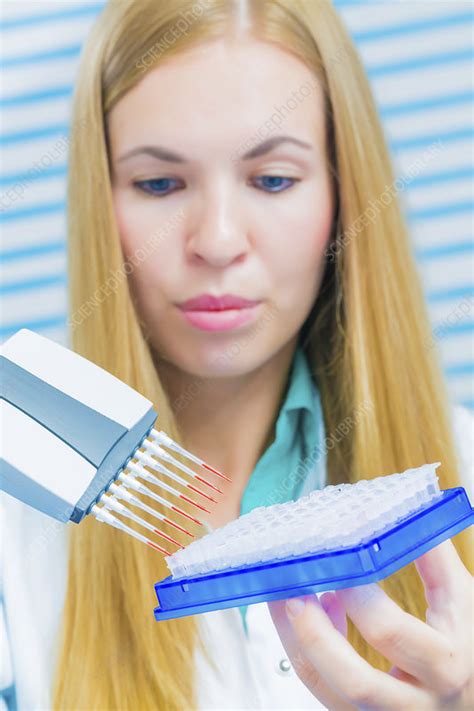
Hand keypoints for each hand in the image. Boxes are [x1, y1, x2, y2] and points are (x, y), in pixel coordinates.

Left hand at [267, 539, 472, 709]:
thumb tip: (404, 507)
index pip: (391, 633)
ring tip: (285, 595)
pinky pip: (321, 687)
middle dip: (316, 632)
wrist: (472, 696)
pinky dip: (305, 648)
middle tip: (295, 589)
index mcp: (444, 665)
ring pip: (325, 687)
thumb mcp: (463, 600)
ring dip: (296, 638)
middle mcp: (413, 703)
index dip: (359, 596)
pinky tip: (314, 610)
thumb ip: (433, 556)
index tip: (340, 560)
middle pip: (354, 679)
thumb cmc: (468, 643)